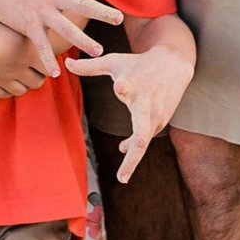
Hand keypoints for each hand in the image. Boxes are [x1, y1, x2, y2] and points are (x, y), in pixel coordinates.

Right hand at [0, 0, 116, 72]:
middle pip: (82, 5)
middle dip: (102, 13)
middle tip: (119, 19)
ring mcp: (41, 13)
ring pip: (67, 30)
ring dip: (84, 41)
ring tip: (98, 51)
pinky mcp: (28, 27)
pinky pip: (41, 46)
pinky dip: (48, 60)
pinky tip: (56, 73)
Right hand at [0, 15, 54, 102]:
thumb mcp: (11, 24)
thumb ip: (25, 30)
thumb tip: (38, 28)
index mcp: (29, 51)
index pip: (49, 68)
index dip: (48, 66)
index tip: (43, 61)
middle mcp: (20, 68)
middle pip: (37, 82)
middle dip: (36, 78)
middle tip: (31, 70)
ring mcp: (5, 79)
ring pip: (21, 91)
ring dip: (21, 85)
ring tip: (17, 76)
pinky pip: (3, 94)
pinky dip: (6, 89)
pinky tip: (3, 81)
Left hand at [68, 34, 191, 179]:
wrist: (174, 63)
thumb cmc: (138, 64)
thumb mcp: (114, 62)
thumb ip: (89, 67)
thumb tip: (66, 63)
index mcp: (134, 85)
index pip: (129, 88)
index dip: (124, 88)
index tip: (120, 87)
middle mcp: (146, 104)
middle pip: (142, 135)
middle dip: (133, 157)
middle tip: (122, 177)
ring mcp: (156, 116)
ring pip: (143, 142)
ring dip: (132, 159)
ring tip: (122, 176)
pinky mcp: (161, 121)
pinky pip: (145, 138)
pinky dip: (134, 147)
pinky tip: (123, 149)